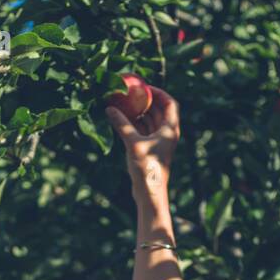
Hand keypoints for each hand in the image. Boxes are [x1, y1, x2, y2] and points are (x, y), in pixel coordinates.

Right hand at [106, 85, 178, 206]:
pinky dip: (135, 124)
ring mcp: (159, 143)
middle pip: (159, 111)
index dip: (159, 93)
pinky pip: (143, 132)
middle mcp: (167, 134)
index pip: (170, 104)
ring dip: (139, 113)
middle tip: (132, 93)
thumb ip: (122, 124)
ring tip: (125, 104)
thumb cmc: (146, 168)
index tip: (145, 87)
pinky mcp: (150, 150)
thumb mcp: (133, 143)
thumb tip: (109, 108)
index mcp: (170, 130)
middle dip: (146, 101)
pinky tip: (122, 120)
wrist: (150, 193)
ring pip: (150, 121)